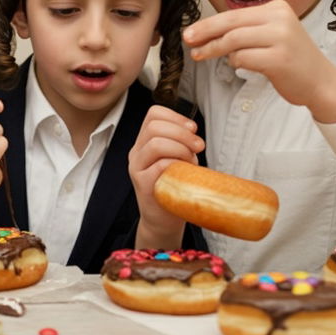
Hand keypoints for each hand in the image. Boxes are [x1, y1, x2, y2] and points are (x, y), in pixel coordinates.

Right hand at [127, 105, 200, 248]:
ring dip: (180, 148)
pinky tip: (183, 174)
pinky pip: (159, 165)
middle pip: (155, 125)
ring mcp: (137, 168)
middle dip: (182, 132)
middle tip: (198, 146)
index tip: (193, 130)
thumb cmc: (174, 187)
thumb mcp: (178, 160)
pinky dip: (176, 165)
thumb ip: (181, 144)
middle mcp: (137, 152)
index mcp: (145, 142)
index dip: (176, 116)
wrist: (164, 220)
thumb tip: (193, 133)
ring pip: (155, 142)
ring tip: (191, 161)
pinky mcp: (141, 184)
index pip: (153, 114)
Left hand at [184, 0, 335, 122]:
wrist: (320, 81)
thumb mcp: (272, 34)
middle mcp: (280, 19)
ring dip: (214, 50)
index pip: (234, 14)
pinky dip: (235, 63)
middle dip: (205, 33)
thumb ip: (245, 29)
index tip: (190, 32)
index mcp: (277, 8)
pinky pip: (243, 58)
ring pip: (233, 40)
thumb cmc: (291, 60)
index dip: (208, 24)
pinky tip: (239, 65)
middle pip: (230, 24)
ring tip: (201, 55)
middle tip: (187, 40)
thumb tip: (206, 31)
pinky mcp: (279, 59)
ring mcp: (281, 38)